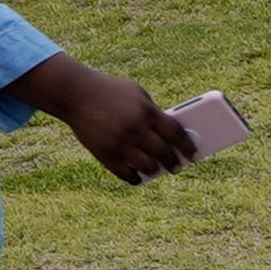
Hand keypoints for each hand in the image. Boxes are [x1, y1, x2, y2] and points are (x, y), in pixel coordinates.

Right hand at [33, 58, 198, 182]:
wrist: (76, 94)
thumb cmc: (111, 92)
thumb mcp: (137, 94)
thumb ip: (154, 113)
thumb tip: (171, 137)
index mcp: (147, 112)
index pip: (176, 134)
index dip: (187, 146)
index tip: (194, 154)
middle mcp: (135, 129)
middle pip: (163, 153)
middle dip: (174, 162)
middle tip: (177, 166)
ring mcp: (120, 144)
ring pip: (147, 167)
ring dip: (155, 170)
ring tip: (157, 169)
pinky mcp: (105, 155)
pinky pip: (125, 174)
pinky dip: (134, 177)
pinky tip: (138, 176)